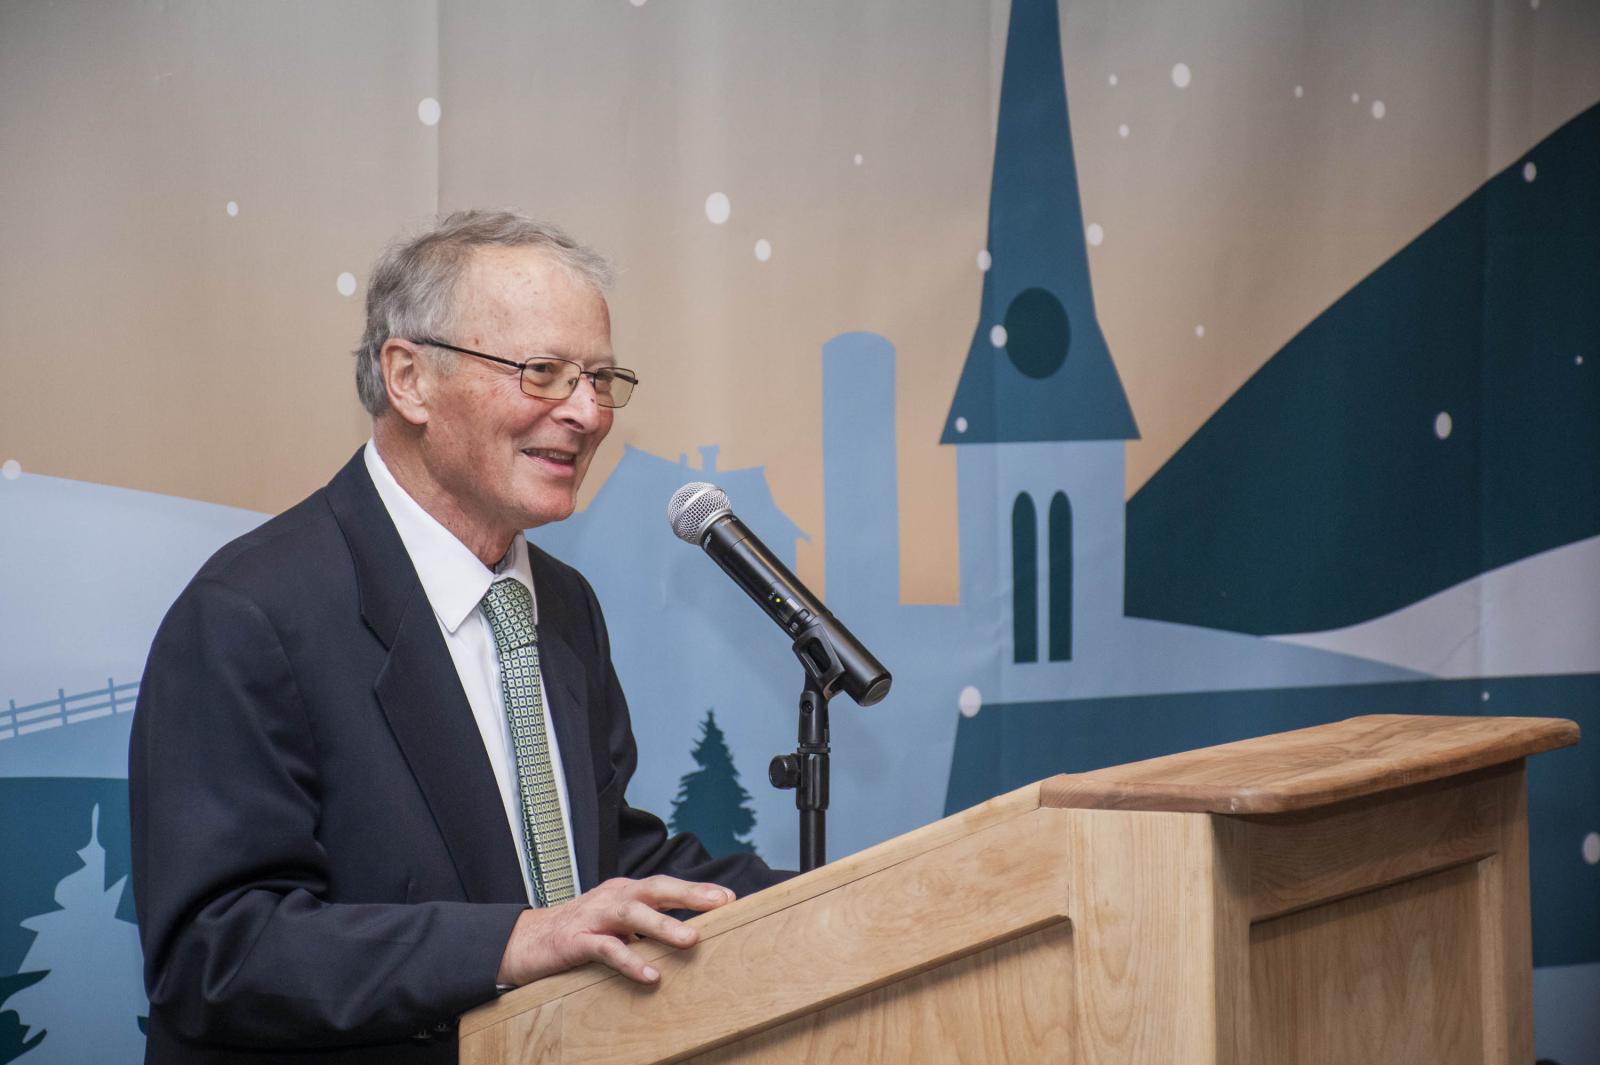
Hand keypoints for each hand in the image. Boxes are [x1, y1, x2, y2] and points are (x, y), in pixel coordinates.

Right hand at [496, 876, 736, 986]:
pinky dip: (629, 961)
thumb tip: (691, 938)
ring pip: (632, 914)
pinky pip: (606, 949)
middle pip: (655, 888)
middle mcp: (613, 898)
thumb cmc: (581, 933)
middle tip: (721, 903)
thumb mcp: (617, 925)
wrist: (526, 941)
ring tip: (691, 940)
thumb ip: (647, 928)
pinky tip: (650, 976)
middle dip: (689, 894)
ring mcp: (594, 917)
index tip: (731, 898)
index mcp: (626, 892)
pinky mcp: (576, 941)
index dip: (697, 890)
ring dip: (663, 925)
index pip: (666, 885)